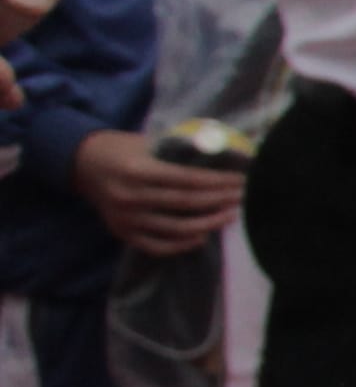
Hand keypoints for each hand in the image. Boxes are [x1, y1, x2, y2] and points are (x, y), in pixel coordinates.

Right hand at [66, 129, 240, 253]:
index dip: (219, 182)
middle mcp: (130, 196)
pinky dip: (181, 245)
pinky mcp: (122, 232)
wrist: (80, 163)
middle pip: (186, 204)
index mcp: (138, 170)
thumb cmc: (121, 148)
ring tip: (231, 216)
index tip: (243, 181)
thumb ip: (178, 149)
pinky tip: (202, 237)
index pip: (188, 179)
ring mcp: (125, 218)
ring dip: (208, 224)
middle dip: (221, 201)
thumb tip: (223, 151)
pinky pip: (156, 246)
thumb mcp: (146, 140)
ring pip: (176, 229)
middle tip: (246, 198)